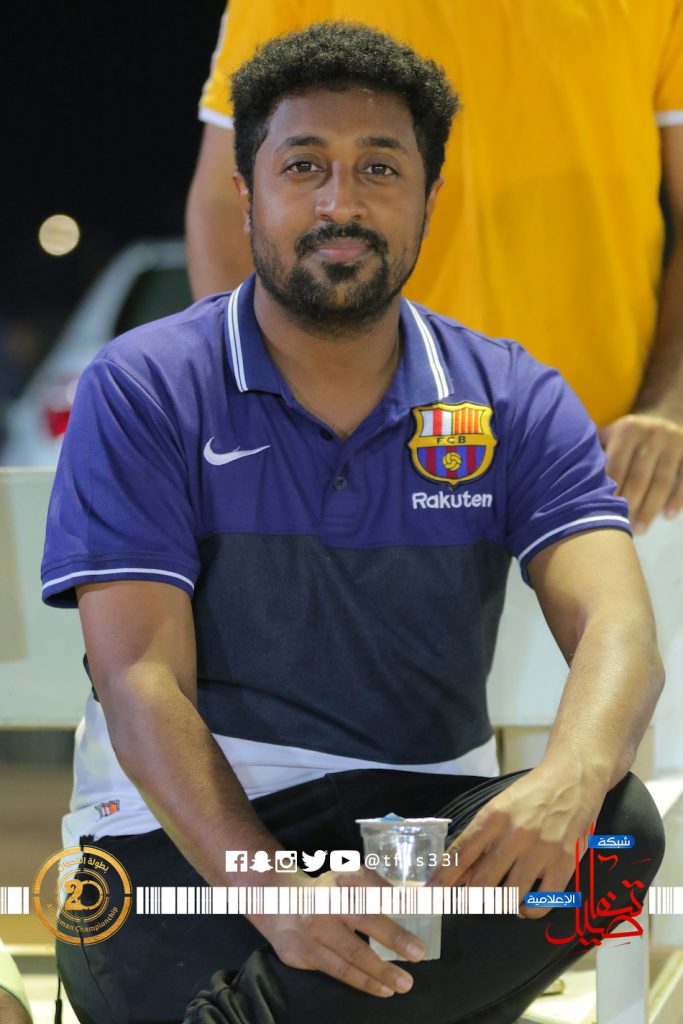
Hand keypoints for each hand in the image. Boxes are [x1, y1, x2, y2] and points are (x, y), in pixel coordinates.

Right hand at [246, 869, 423, 996]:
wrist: (275, 899)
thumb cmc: (325, 888)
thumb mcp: (348, 876)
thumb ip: (377, 888)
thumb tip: (410, 904)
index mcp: (337, 887)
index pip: (369, 907)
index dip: (394, 928)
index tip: (418, 945)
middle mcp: (322, 912)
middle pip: (358, 939)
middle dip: (387, 957)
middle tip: (412, 971)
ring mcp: (310, 937)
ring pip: (346, 963)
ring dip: (375, 977)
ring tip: (399, 986)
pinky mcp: (301, 957)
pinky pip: (335, 973)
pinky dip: (359, 981)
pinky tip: (378, 988)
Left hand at [427, 763, 605, 917]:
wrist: (572, 779)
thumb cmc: (531, 794)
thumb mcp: (499, 806)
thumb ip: (481, 837)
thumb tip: (459, 871)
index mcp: (494, 817)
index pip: (461, 854)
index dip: (443, 877)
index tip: (431, 892)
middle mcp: (515, 835)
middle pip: (482, 882)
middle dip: (470, 897)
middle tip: (468, 901)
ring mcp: (541, 851)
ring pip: (509, 896)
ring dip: (500, 904)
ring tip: (498, 901)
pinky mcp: (564, 864)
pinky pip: (541, 903)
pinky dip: (528, 911)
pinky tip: (524, 905)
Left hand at [599, 413, 682, 531]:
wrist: (663, 417)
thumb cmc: (626, 437)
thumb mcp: (609, 436)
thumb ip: (593, 453)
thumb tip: (564, 482)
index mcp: (627, 430)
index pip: (616, 466)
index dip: (610, 491)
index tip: (601, 514)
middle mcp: (652, 433)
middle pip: (639, 477)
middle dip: (630, 504)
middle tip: (620, 527)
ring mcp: (674, 441)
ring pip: (663, 481)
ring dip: (651, 508)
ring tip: (640, 530)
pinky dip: (677, 499)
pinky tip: (667, 516)